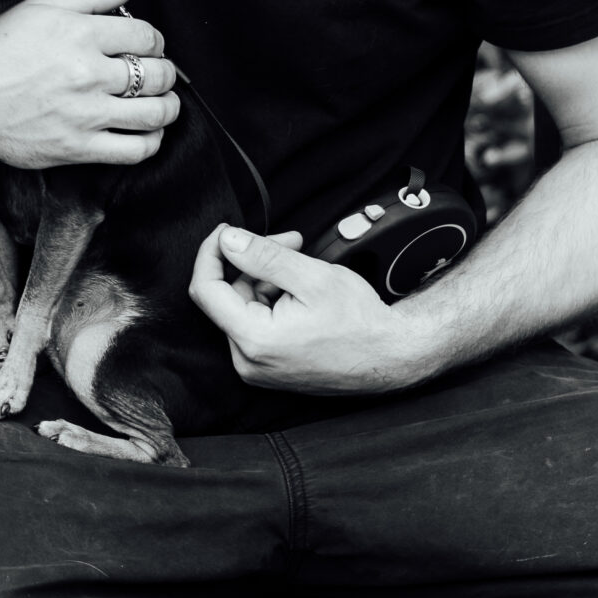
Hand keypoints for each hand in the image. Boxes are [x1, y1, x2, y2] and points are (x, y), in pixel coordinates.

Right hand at [0, 0, 179, 168]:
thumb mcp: (39, 7)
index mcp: (80, 34)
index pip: (146, 36)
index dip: (155, 40)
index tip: (149, 45)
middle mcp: (87, 74)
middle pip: (156, 74)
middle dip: (165, 72)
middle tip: (157, 72)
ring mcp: (84, 114)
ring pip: (154, 114)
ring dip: (167, 107)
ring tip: (162, 102)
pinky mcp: (77, 148)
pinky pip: (134, 150)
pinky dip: (152, 141)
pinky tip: (147, 131)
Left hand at [189, 226, 439, 395]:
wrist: (392, 357)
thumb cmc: (360, 322)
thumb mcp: (312, 277)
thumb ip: (263, 256)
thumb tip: (227, 239)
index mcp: (254, 340)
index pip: (206, 289)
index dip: (211, 252)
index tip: (227, 230)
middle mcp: (248, 361)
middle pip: (228, 295)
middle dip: (253, 261)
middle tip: (290, 240)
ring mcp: (258, 367)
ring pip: (244, 306)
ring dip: (266, 279)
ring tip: (304, 269)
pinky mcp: (269, 366)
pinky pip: (257, 323)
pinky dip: (273, 300)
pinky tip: (300, 292)